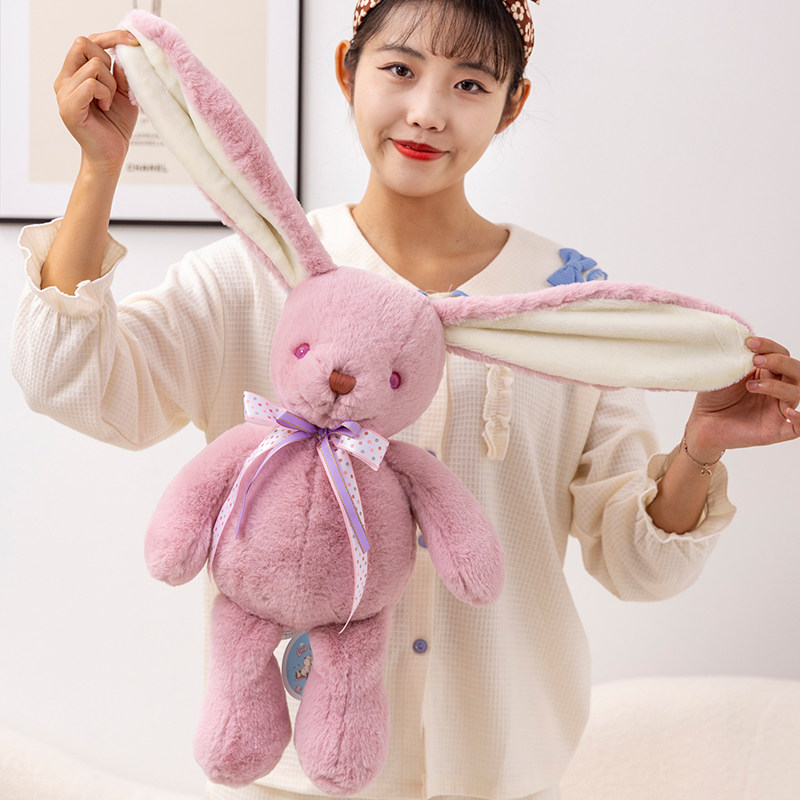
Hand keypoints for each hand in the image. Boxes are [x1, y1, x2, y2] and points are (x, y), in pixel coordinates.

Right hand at [54, 30, 139, 173]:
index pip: (87, 41)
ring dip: (110, 84)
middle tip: (114, 88)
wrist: (111, 155)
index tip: (132, 40)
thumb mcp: (125, 93)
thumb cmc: (116, 126)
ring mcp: (64, 92)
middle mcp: (65, 79)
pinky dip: (105, 94)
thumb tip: (126, 49)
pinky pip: (91, 84)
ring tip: (109, 102)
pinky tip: (106, 107)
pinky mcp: (69, 106)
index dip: (110, 36)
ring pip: (93, 66)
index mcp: (75, 73)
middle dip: (107, 62)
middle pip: (83, 44)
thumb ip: (121, 72)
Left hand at [687, 336, 799, 457]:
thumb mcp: (725, 374)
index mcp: (768, 373)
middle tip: (756, 361)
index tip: (749, 343)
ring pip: (796, 393)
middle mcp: (778, 390)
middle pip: (796, 371)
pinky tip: (787, 411)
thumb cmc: (714, 398)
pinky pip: (799, 427)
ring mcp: (778, 410)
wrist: (702, 423)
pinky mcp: (777, 430)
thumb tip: (746, 340)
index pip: (781, 354)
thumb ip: (738, 359)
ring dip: (776, 386)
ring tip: (751, 386)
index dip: (769, 346)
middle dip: (779, 362)